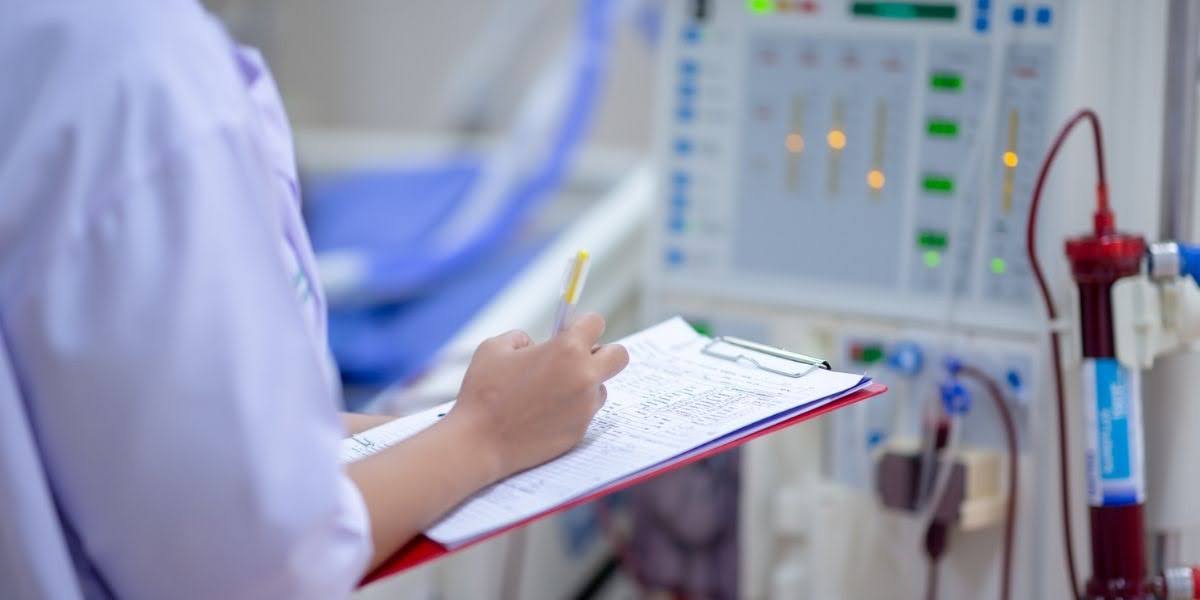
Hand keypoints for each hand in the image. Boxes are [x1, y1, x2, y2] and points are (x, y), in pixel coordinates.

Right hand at [446, 313, 629, 482]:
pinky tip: (544, 413)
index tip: (573, 330)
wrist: (479, 442)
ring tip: (551, 391)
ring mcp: (585, 407)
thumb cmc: (483, 392)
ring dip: (584, 385)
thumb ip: (523, 338)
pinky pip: (585, 413)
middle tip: (579, 358)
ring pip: (600, 388)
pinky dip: (571, 409)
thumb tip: (536, 344)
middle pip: (619, 356)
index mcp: (566, 350)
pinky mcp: (580, 431)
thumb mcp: (495, 348)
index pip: (596, 323)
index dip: (583, 324)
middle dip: (603, 353)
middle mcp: (584, 377)